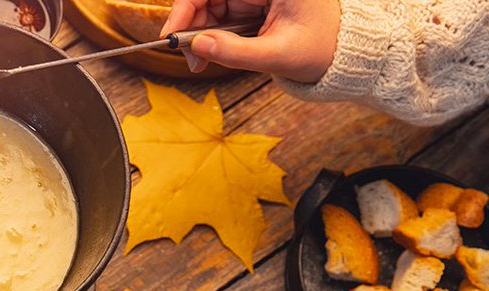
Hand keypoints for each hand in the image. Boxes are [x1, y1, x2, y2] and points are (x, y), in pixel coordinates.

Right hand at [159, 0, 339, 82]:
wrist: (345, 55)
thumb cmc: (324, 48)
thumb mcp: (279, 55)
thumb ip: (237, 53)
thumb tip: (197, 47)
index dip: (186, 5)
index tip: (171, 33)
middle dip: (191, 25)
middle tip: (190, 57)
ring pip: (208, 7)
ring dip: (199, 33)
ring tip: (203, 59)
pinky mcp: (250, 6)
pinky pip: (218, 17)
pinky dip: (210, 35)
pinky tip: (215, 51)